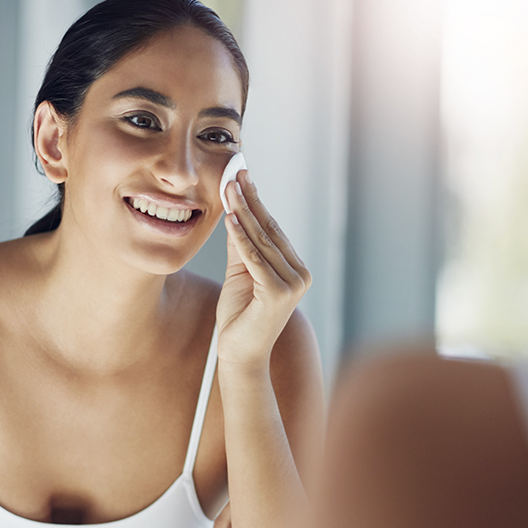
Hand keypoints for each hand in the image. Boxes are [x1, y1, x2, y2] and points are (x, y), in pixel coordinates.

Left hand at [216, 170, 311, 367]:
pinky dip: (241, 238)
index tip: (241, 177)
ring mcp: (292, 284)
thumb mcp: (239, 274)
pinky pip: (255, 259)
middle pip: (269, 229)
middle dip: (250, 199)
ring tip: (228, 188)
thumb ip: (240, 247)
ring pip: (262, 241)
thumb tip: (234, 214)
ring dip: (243, 212)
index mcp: (294, 269)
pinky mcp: (278, 293)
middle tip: (235, 172)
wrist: (239, 354)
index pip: (272, 229)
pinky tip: (230, 218)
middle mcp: (299, 274)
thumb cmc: (240, 318)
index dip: (255, 201)